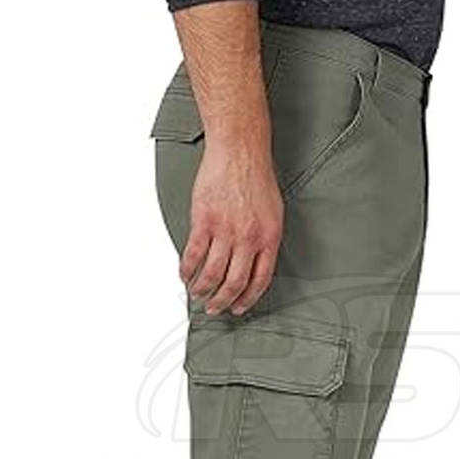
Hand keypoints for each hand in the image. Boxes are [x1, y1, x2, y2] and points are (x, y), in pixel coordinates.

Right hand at [181, 138, 282, 316]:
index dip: (248, 299)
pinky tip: (184, 274)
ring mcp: (225, 230)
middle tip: (215, 308)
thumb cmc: (257, 176)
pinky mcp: (204, 221)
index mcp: (268, 238)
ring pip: (212, 273)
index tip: (239, 307)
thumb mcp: (274, 213)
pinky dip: (187, 269)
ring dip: (202, 289)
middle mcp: (248, 238)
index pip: (259, 280)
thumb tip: (255, 263)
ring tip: (197, 294)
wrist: (240, 150)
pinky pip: (193, 254)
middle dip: (222, 301)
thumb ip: (264, 240)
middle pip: (234, 283)